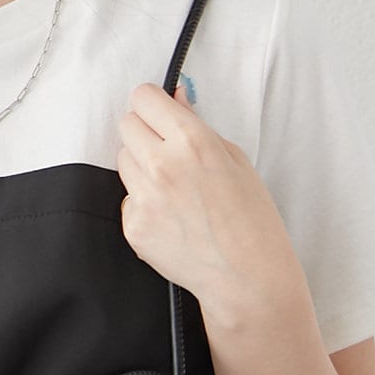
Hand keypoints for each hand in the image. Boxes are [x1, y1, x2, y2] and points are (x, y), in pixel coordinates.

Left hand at [116, 81, 305, 325]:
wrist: (247, 277)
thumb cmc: (252, 218)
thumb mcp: (234, 159)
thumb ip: (196, 125)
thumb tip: (175, 97)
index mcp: (192, 141)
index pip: (143, 98)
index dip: (152, 104)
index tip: (159, 113)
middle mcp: (162, 165)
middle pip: (125, 125)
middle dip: (144, 131)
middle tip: (166, 150)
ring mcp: (144, 198)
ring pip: (122, 160)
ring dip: (140, 165)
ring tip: (173, 187)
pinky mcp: (133, 226)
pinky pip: (127, 198)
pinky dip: (142, 202)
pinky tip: (170, 216)